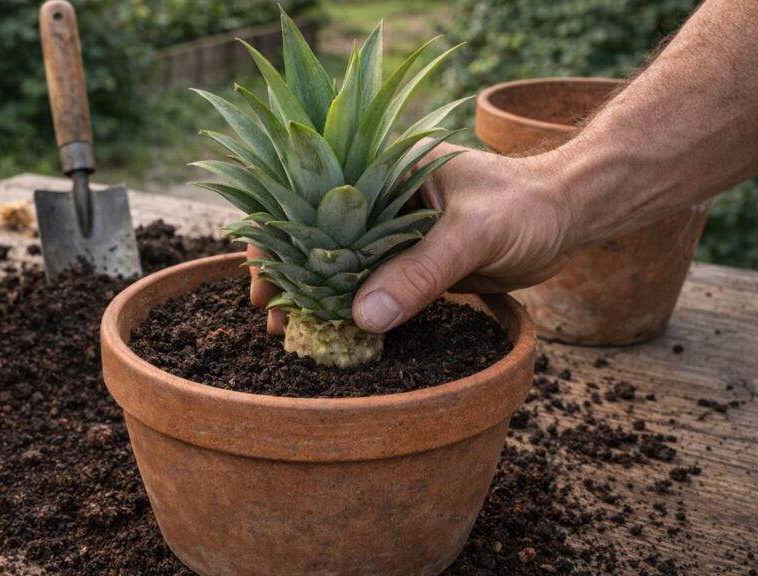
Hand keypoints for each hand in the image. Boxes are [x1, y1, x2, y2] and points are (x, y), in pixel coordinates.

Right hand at [250, 141, 573, 334]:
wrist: (570, 217)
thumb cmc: (526, 207)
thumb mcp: (472, 234)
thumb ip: (420, 273)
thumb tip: (361, 318)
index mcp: (385, 166)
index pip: (314, 195)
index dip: (281, 232)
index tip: (264, 274)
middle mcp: (382, 195)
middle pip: (320, 234)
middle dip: (292, 271)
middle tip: (270, 313)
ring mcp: (396, 230)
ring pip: (343, 263)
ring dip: (318, 295)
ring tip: (291, 330)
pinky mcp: (413, 260)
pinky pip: (373, 284)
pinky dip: (351, 307)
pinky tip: (333, 331)